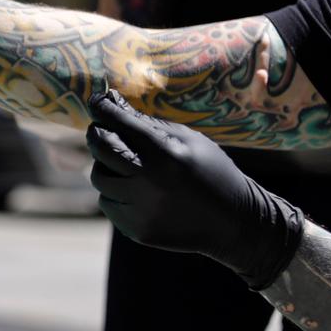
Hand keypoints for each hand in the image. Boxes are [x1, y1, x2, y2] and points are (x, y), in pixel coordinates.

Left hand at [85, 90, 302, 289]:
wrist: (234, 222)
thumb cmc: (211, 171)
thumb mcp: (188, 139)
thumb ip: (148, 123)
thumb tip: (112, 101)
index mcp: (165, 155)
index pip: (119, 124)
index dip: (103, 108)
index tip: (96, 101)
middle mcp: (149, 183)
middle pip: (100, 149)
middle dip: (97, 135)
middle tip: (101, 129)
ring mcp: (140, 210)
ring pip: (100, 178)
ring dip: (108, 167)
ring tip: (129, 165)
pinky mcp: (136, 230)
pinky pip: (108, 203)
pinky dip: (116, 193)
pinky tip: (139, 191)